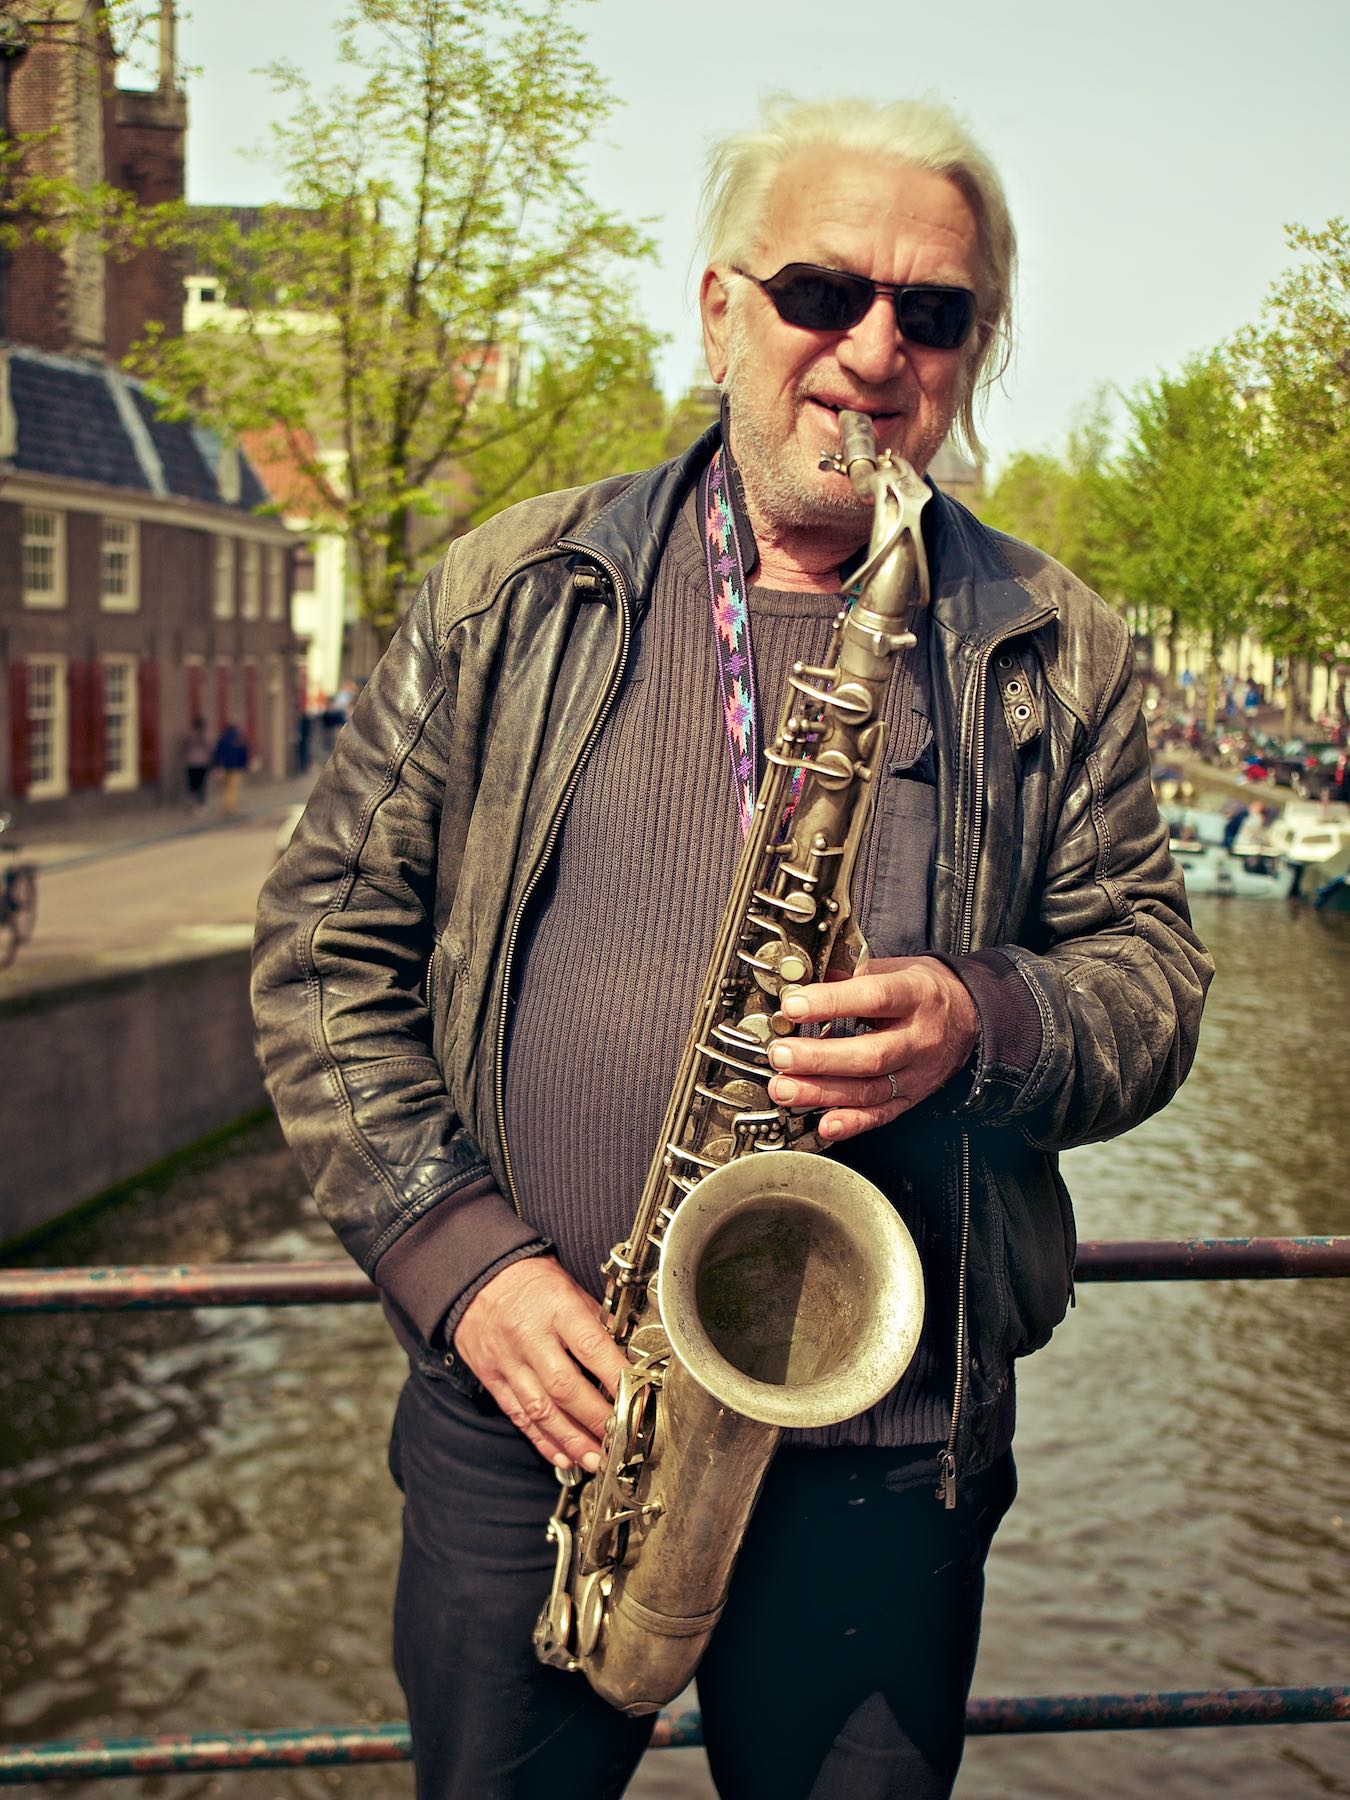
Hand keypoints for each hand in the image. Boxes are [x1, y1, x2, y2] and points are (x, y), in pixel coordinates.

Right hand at [453, 1256, 628, 1471]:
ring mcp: (508, 1361)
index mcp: (555, 1308)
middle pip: (565, 1387)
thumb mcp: (567, 1286)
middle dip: (596, 1418)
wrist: (474, 1277)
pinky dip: (541, 1440)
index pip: (591, 1346)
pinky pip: (518, 1415)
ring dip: (570, 1440)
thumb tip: (623, 1355)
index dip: (615, 1375)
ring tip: (595, 1459)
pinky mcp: (492, 1378)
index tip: (638, 1395)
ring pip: (540, 1410)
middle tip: (620, 1438)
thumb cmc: (530, 1280)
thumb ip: (593, 1321)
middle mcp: (529, 1337)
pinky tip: (562, 1456)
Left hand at [766, 955, 977, 1142]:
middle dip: (819, 1058)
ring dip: (821, 1093)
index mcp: (916, 995)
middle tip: (781, 1055)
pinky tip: (825, 1124)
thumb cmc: (924, 990)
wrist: (968, 1017)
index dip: (830, 1003)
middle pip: (869, 1054)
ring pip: (869, 1090)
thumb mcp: (895, 969)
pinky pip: (881, 1115)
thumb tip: (804, 979)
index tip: (793, 1006)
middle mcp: (919, 1037)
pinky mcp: (912, 1097)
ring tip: (784, 1088)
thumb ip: (851, 975)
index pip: (872, 999)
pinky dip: (852, 1123)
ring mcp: (917, 1072)